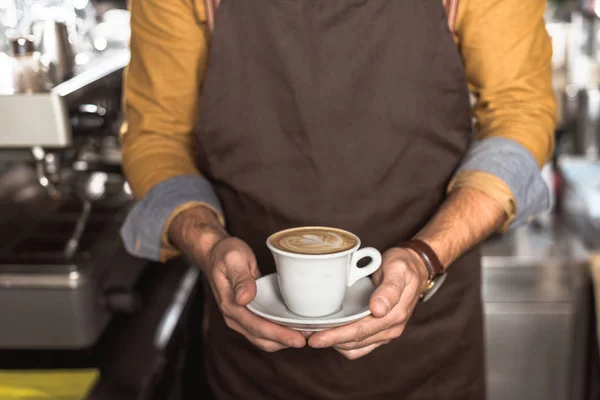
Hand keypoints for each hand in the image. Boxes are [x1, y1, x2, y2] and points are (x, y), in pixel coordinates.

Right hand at [169, 206, 306, 351]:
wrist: (215, 253)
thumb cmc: (226, 254)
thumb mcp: (234, 260)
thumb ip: (241, 278)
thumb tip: (245, 298)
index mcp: (231, 306)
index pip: (257, 327)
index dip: (279, 335)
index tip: (299, 339)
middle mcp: (234, 316)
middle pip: (262, 338)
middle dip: (286, 341)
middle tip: (310, 338)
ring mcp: (240, 317)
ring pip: (263, 338)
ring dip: (283, 340)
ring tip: (306, 334)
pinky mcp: (248, 314)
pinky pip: (264, 330)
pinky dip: (279, 333)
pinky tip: (295, 327)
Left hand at [307, 247, 428, 358]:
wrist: (414, 268)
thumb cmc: (402, 266)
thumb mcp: (398, 269)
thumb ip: (390, 288)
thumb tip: (379, 309)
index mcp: (394, 315)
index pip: (360, 331)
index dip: (336, 336)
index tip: (316, 337)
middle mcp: (390, 328)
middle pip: (355, 342)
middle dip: (330, 342)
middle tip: (308, 338)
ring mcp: (386, 332)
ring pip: (356, 347)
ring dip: (336, 344)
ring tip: (315, 335)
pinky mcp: (380, 331)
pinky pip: (360, 346)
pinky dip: (344, 344)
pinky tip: (331, 334)